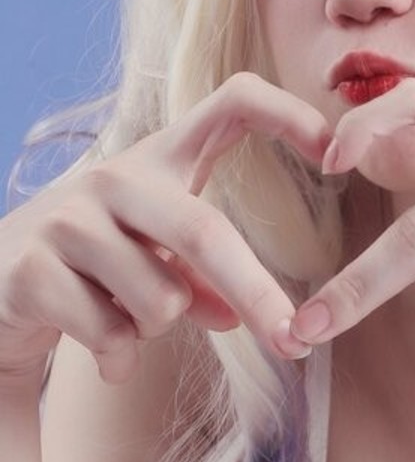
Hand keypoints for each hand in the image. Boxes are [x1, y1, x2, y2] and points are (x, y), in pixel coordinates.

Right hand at [0, 72, 332, 391]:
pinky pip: (112, 335)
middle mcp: (116, 178)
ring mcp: (68, 220)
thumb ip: (205, 280)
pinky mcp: (32, 269)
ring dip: (156, 330)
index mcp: (159, 160)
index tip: (334, 151)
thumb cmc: (98, 266)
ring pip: (160, 301)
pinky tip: (99, 349)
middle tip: (294, 345)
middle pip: (204, 232)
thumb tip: (240, 317)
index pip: (231, 103)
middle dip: (257, 295)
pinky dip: (118, 358)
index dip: (287, 115)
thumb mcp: (158, 260)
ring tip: (124, 316)